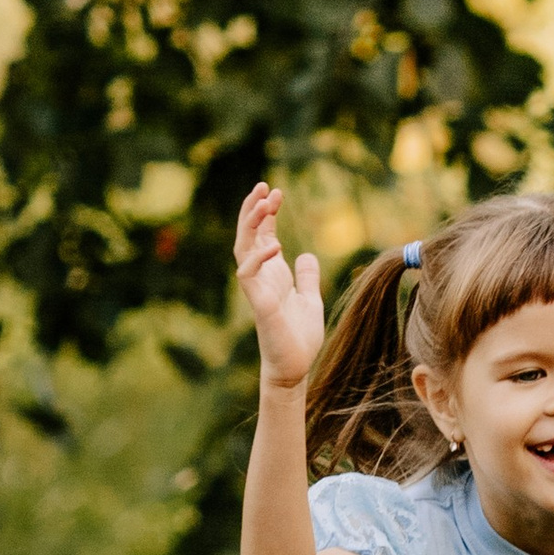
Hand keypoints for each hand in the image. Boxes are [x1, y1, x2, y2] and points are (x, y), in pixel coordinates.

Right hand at [233, 181, 326, 390]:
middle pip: (248, 235)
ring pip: (243, 249)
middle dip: (254, 209)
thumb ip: (306, 277)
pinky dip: (258, 258)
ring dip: (251, 224)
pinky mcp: (259, 304)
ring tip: (264, 202)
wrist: (295, 368)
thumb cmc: (299, 337)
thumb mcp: (309, 299)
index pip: (262, 235)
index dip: (265, 213)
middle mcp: (261, 277)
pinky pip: (248, 275)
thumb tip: (306, 255)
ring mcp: (257, 289)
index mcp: (272, 274)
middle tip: (265, 186)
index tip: (275, 192)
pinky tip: (275, 245)